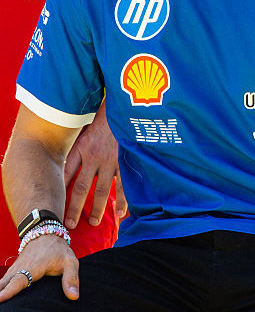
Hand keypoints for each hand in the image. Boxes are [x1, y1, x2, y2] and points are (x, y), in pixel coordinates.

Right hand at [0, 235, 79, 301]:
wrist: (45, 234)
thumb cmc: (58, 250)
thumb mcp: (70, 262)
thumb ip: (71, 279)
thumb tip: (73, 296)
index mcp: (33, 268)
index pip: (18, 282)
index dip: (8, 292)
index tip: (0, 299)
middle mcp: (19, 270)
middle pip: (3, 285)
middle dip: (0, 295)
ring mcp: (12, 271)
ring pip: (0, 284)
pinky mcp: (10, 273)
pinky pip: (1, 283)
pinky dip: (0, 290)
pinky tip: (1, 300)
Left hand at [63, 101, 125, 228]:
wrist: (125, 106)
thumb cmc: (102, 117)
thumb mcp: (84, 127)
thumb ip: (75, 143)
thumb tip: (62, 159)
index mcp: (81, 148)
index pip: (65, 174)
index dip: (58, 191)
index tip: (53, 206)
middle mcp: (94, 157)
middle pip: (81, 188)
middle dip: (75, 208)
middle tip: (70, 225)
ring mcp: (112, 161)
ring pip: (102, 190)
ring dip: (98, 208)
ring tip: (94, 223)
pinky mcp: (126, 161)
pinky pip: (124, 185)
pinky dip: (123, 199)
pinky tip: (121, 213)